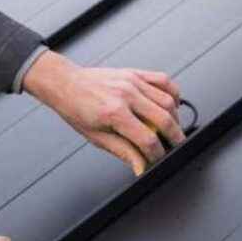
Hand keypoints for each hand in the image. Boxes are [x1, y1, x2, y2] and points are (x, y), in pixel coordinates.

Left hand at [23, 51, 184, 175]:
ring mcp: (132, 81)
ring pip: (169, 101)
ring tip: (171, 129)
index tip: (158, 159)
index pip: (148, 139)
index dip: (157, 154)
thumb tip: (141, 167)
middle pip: (165, 119)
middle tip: (174, 147)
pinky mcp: (134, 73)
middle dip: (175, 138)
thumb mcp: (96, 137)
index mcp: (113, 113)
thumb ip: (123, 152)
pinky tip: (170, 106)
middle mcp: (126, 94)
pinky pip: (164, 80)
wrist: (65, 83)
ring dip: (176, 118)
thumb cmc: (76, 108)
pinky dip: (173, 94)